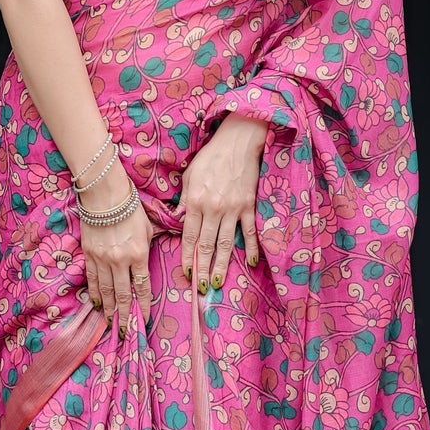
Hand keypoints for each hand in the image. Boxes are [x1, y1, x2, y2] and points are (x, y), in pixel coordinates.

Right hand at [81, 174, 155, 335]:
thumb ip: (149, 249)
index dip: (143, 307)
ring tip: (111, 324)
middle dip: (125, 315)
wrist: (104, 194)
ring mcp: (102, 259)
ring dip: (109, 310)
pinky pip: (92, 279)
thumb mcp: (148, 228)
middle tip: (126, 332)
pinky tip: (97, 305)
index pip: (142, 288)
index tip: (144, 321)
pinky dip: (94, 294)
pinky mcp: (89, 255)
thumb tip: (148, 265)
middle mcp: (120, 261)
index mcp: (139, 255)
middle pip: (122, 295)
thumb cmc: (131, 208)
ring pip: (105, 291)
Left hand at [178, 114, 268, 292]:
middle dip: (203, 269)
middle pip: (207, 245)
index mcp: (196, 201)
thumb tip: (178, 219)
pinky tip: (249, 262)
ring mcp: (234, 209)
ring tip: (217, 282)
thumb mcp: (190, 174)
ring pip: (226, 243)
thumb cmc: (211, 156)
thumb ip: (184, 199)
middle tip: (201, 288)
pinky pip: (249, 231)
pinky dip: (250, 248)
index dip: (188, 258)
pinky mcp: (249, 206)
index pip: (190, 237)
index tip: (187, 274)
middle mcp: (214, 208)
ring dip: (222, 265)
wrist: (239, 141)